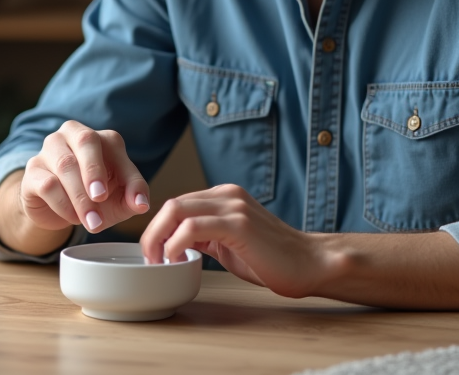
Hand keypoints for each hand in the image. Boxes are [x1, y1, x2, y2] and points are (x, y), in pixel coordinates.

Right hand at [21, 120, 150, 234]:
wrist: (56, 210)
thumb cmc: (94, 197)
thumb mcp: (119, 198)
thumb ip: (133, 196)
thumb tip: (142, 205)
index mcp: (99, 137)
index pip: (114, 146)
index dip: (128, 174)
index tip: (135, 203)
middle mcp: (72, 134)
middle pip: (86, 141)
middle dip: (95, 171)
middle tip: (102, 198)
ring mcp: (50, 149)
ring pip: (65, 165)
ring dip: (80, 197)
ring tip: (92, 222)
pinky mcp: (33, 170)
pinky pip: (48, 183)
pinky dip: (63, 204)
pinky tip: (73, 217)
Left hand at [139, 184, 320, 297]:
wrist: (308, 263)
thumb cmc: (271, 259)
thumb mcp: (228, 243)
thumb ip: (205, 236)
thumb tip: (175, 243)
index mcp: (224, 197)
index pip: (178, 204)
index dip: (159, 228)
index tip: (153, 254)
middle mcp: (227, 195)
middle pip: (172, 204)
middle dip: (152, 232)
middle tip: (150, 259)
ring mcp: (233, 206)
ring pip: (177, 210)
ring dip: (159, 238)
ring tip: (160, 262)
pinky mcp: (238, 223)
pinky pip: (193, 227)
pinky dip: (176, 243)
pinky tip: (178, 260)